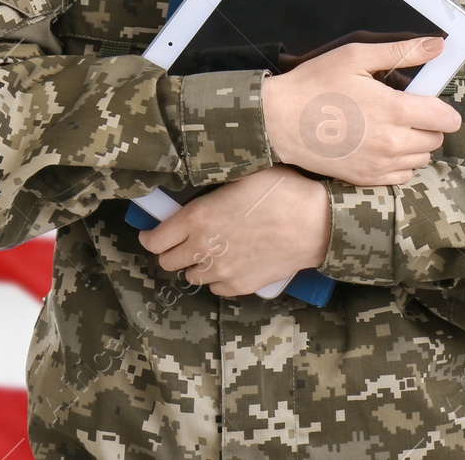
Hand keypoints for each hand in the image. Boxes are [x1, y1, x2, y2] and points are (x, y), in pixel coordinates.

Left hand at [137, 166, 328, 296]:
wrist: (315, 223)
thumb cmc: (280, 190)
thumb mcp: (240, 175)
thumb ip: (211, 186)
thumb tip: (195, 180)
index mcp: (196, 218)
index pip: (155, 238)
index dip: (150, 236)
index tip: (151, 233)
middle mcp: (202, 248)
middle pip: (167, 261)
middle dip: (168, 251)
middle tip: (178, 242)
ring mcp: (221, 271)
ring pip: (191, 276)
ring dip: (193, 264)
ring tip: (207, 252)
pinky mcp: (240, 285)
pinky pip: (216, 288)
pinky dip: (216, 278)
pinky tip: (227, 264)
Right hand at [261, 37, 461, 185]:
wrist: (278, 121)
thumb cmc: (314, 85)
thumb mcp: (355, 57)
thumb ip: (401, 52)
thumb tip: (437, 46)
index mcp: (394, 110)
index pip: (445, 119)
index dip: (443, 109)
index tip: (428, 101)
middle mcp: (392, 142)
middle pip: (435, 140)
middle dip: (427, 124)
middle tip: (402, 110)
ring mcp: (379, 164)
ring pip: (421, 159)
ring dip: (415, 144)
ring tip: (390, 127)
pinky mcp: (366, 179)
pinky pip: (402, 176)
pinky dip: (400, 162)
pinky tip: (381, 146)